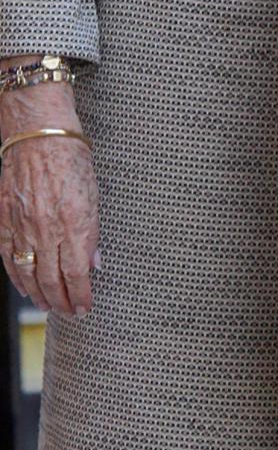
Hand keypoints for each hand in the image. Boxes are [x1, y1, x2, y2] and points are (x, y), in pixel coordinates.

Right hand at [0, 80, 98, 317]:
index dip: (80, 294)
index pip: (77, 273)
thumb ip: (93, 232)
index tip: (85, 308)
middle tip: (68, 313)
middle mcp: (47, 230)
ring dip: (38, 294)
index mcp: (75, 224)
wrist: (38, 135)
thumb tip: (94, 263)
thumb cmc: (73, 160)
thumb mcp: (95, 195)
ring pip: (29, 271)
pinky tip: (23, 287)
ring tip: (47, 307)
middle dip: (61, 300)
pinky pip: (9, 255)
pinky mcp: (5, 218)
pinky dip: (16, 275)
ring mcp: (23, 226)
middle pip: (52, 278)